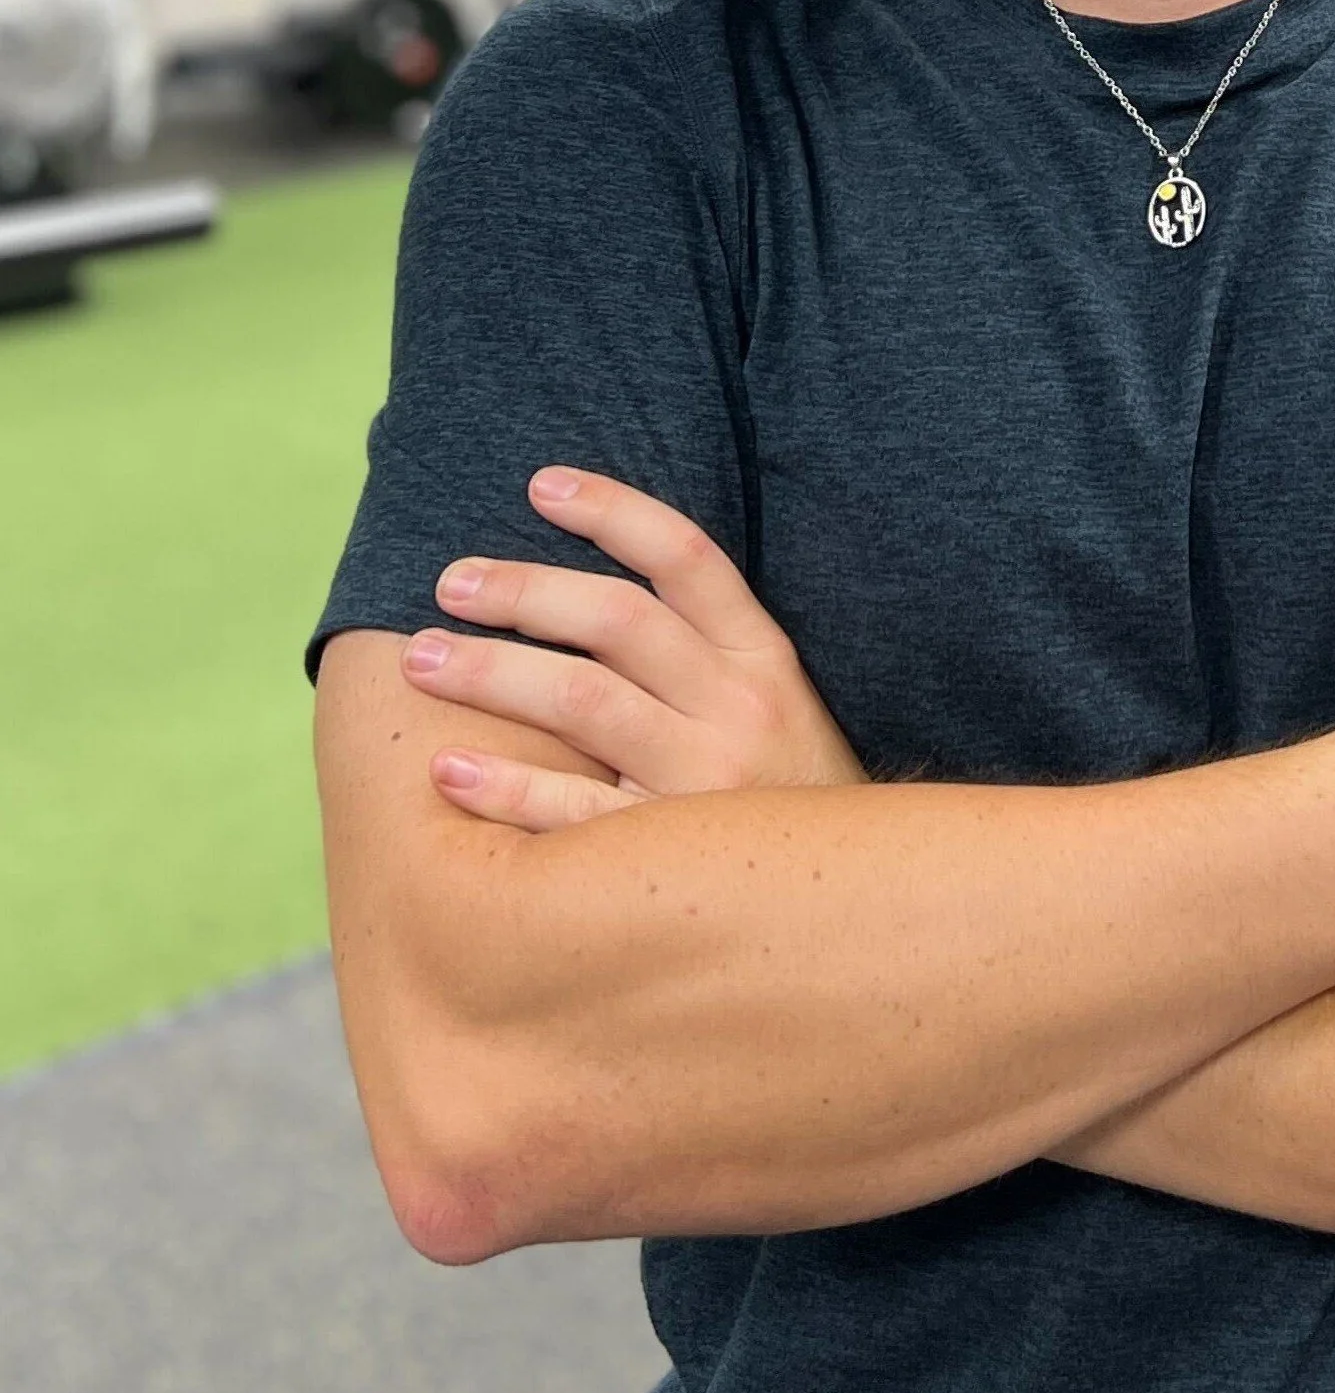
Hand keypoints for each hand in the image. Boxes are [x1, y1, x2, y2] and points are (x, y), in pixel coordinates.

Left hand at [403, 466, 864, 832]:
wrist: (855, 907)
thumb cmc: (784, 794)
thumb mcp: (773, 703)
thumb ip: (701, 649)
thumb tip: (580, 588)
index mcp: (763, 659)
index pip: (686, 557)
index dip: (612, 511)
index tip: (539, 485)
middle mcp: (739, 707)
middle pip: (617, 620)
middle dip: (523, 591)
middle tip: (449, 584)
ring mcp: (705, 782)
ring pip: (585, 700)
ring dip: (492, 672)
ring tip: (421, 660)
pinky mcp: (672, 855)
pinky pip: (574, 810)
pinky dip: (507, 786)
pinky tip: (448, 768)